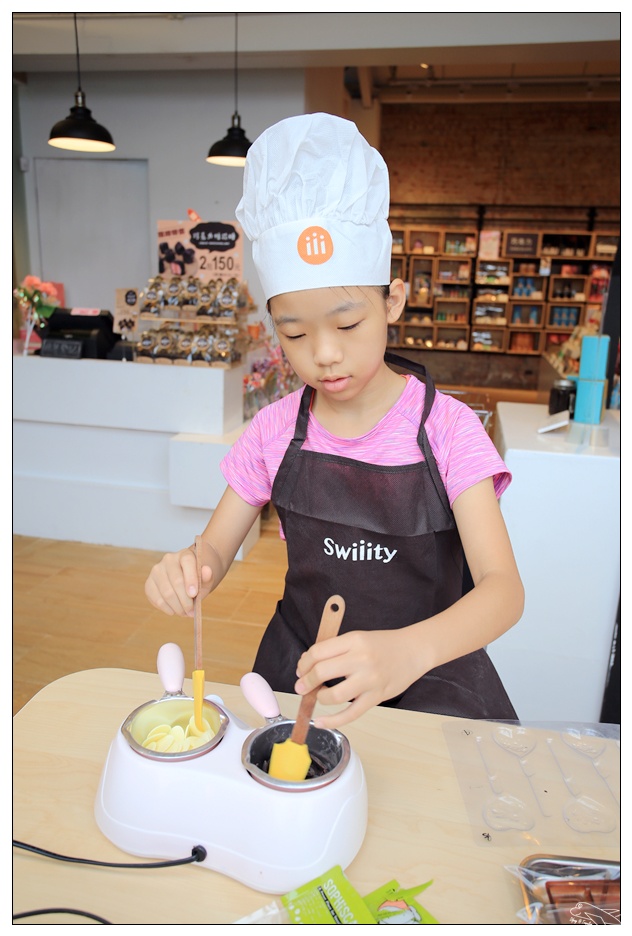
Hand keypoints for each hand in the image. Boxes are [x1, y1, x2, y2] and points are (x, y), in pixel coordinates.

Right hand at [144, 545, 212, 616]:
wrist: (186, 580)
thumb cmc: (197, 580)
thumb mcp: (206, 580)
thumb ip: (207, 576)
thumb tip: (207, 571)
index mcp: (185, 554)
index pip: (187, 562)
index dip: (191, 579)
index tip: (194, 595)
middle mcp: (169, 560)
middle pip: (176, 581)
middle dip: (185, 600)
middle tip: (191, 612)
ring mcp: (156, 571)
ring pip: (166, 593)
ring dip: (177, 607)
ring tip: (185, 612)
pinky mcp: (149, 583)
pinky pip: (156, 599)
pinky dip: (166, 608)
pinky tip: (174, 610)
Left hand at [294, 629, 422, 729]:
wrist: (414, 650)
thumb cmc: (384, 644)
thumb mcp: (358, 638)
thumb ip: (335, 650)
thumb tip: (307, 665)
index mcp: (354, 640)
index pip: (318, 652)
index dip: (304, 663)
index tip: (302, 669)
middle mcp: (361, 659)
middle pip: (321, 672)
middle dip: (306, 682)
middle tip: (301, 686)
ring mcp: (370, 680)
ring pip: (334, 695)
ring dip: (319, 698)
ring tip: (319, 696)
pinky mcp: (377, 697)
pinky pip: (351, 714)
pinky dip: (333, 721)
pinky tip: (320, 722)